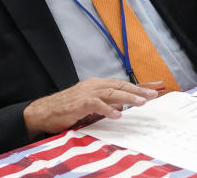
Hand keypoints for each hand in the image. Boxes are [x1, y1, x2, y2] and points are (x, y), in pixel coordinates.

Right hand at [23, 78, 158, 138]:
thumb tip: (121, 106)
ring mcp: (87, 93)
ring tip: (141, 103)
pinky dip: (108, 109)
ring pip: (112, 92)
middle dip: (137, 91)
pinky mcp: (80, 103)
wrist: (44, 111)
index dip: (136, 87)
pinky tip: (118, 114)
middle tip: (152, 95)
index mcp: (96, 84)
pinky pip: (97, 104)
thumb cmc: (65, 109)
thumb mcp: (89, 105)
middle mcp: (93, 85)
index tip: (151, 91)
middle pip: (119, 86)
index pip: (120, 84)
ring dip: (128, 97)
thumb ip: (105, 104)